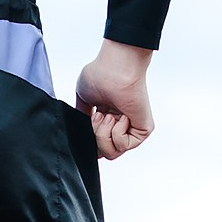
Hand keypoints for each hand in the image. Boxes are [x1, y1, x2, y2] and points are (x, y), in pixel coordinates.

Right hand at [74, 41, 153, 159]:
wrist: (115, 68)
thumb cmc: (100, 74)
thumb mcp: (83, 98)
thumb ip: (82, 116)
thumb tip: (79, 130)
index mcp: (106, 118)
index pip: (97, 144)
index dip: (89, 140)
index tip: (89, 119)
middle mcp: (119, 125)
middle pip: (103, 153)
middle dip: (95, 137)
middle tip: (99, 116)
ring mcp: (131, 129)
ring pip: (112, 153)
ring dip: (104, 135)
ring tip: (108, 116)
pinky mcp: (142, 131)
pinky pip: (123, 146)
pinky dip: (116, 133)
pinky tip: (120, 116)